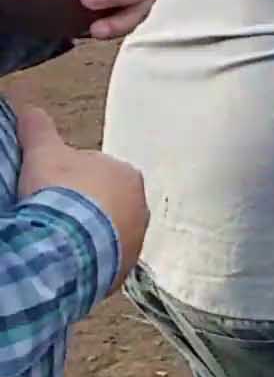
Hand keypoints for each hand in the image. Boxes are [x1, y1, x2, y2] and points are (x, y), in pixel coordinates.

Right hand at [15, 105, 148, 287]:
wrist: (66, 242)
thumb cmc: (60, 192)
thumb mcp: (44, 152)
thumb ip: (39, 129)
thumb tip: (29, 109)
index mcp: (128, 175)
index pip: (98, 173)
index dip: (70, 179)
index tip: (51, 188)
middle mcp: (141, 208)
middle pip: (106, 204)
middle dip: (82, 207)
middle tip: (53, 213)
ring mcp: (137, 240)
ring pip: (107, 233)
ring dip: (86, 234)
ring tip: (58, 237)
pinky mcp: (125, 268)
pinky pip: (104, 260)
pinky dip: (88, 259)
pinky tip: (67, 257)